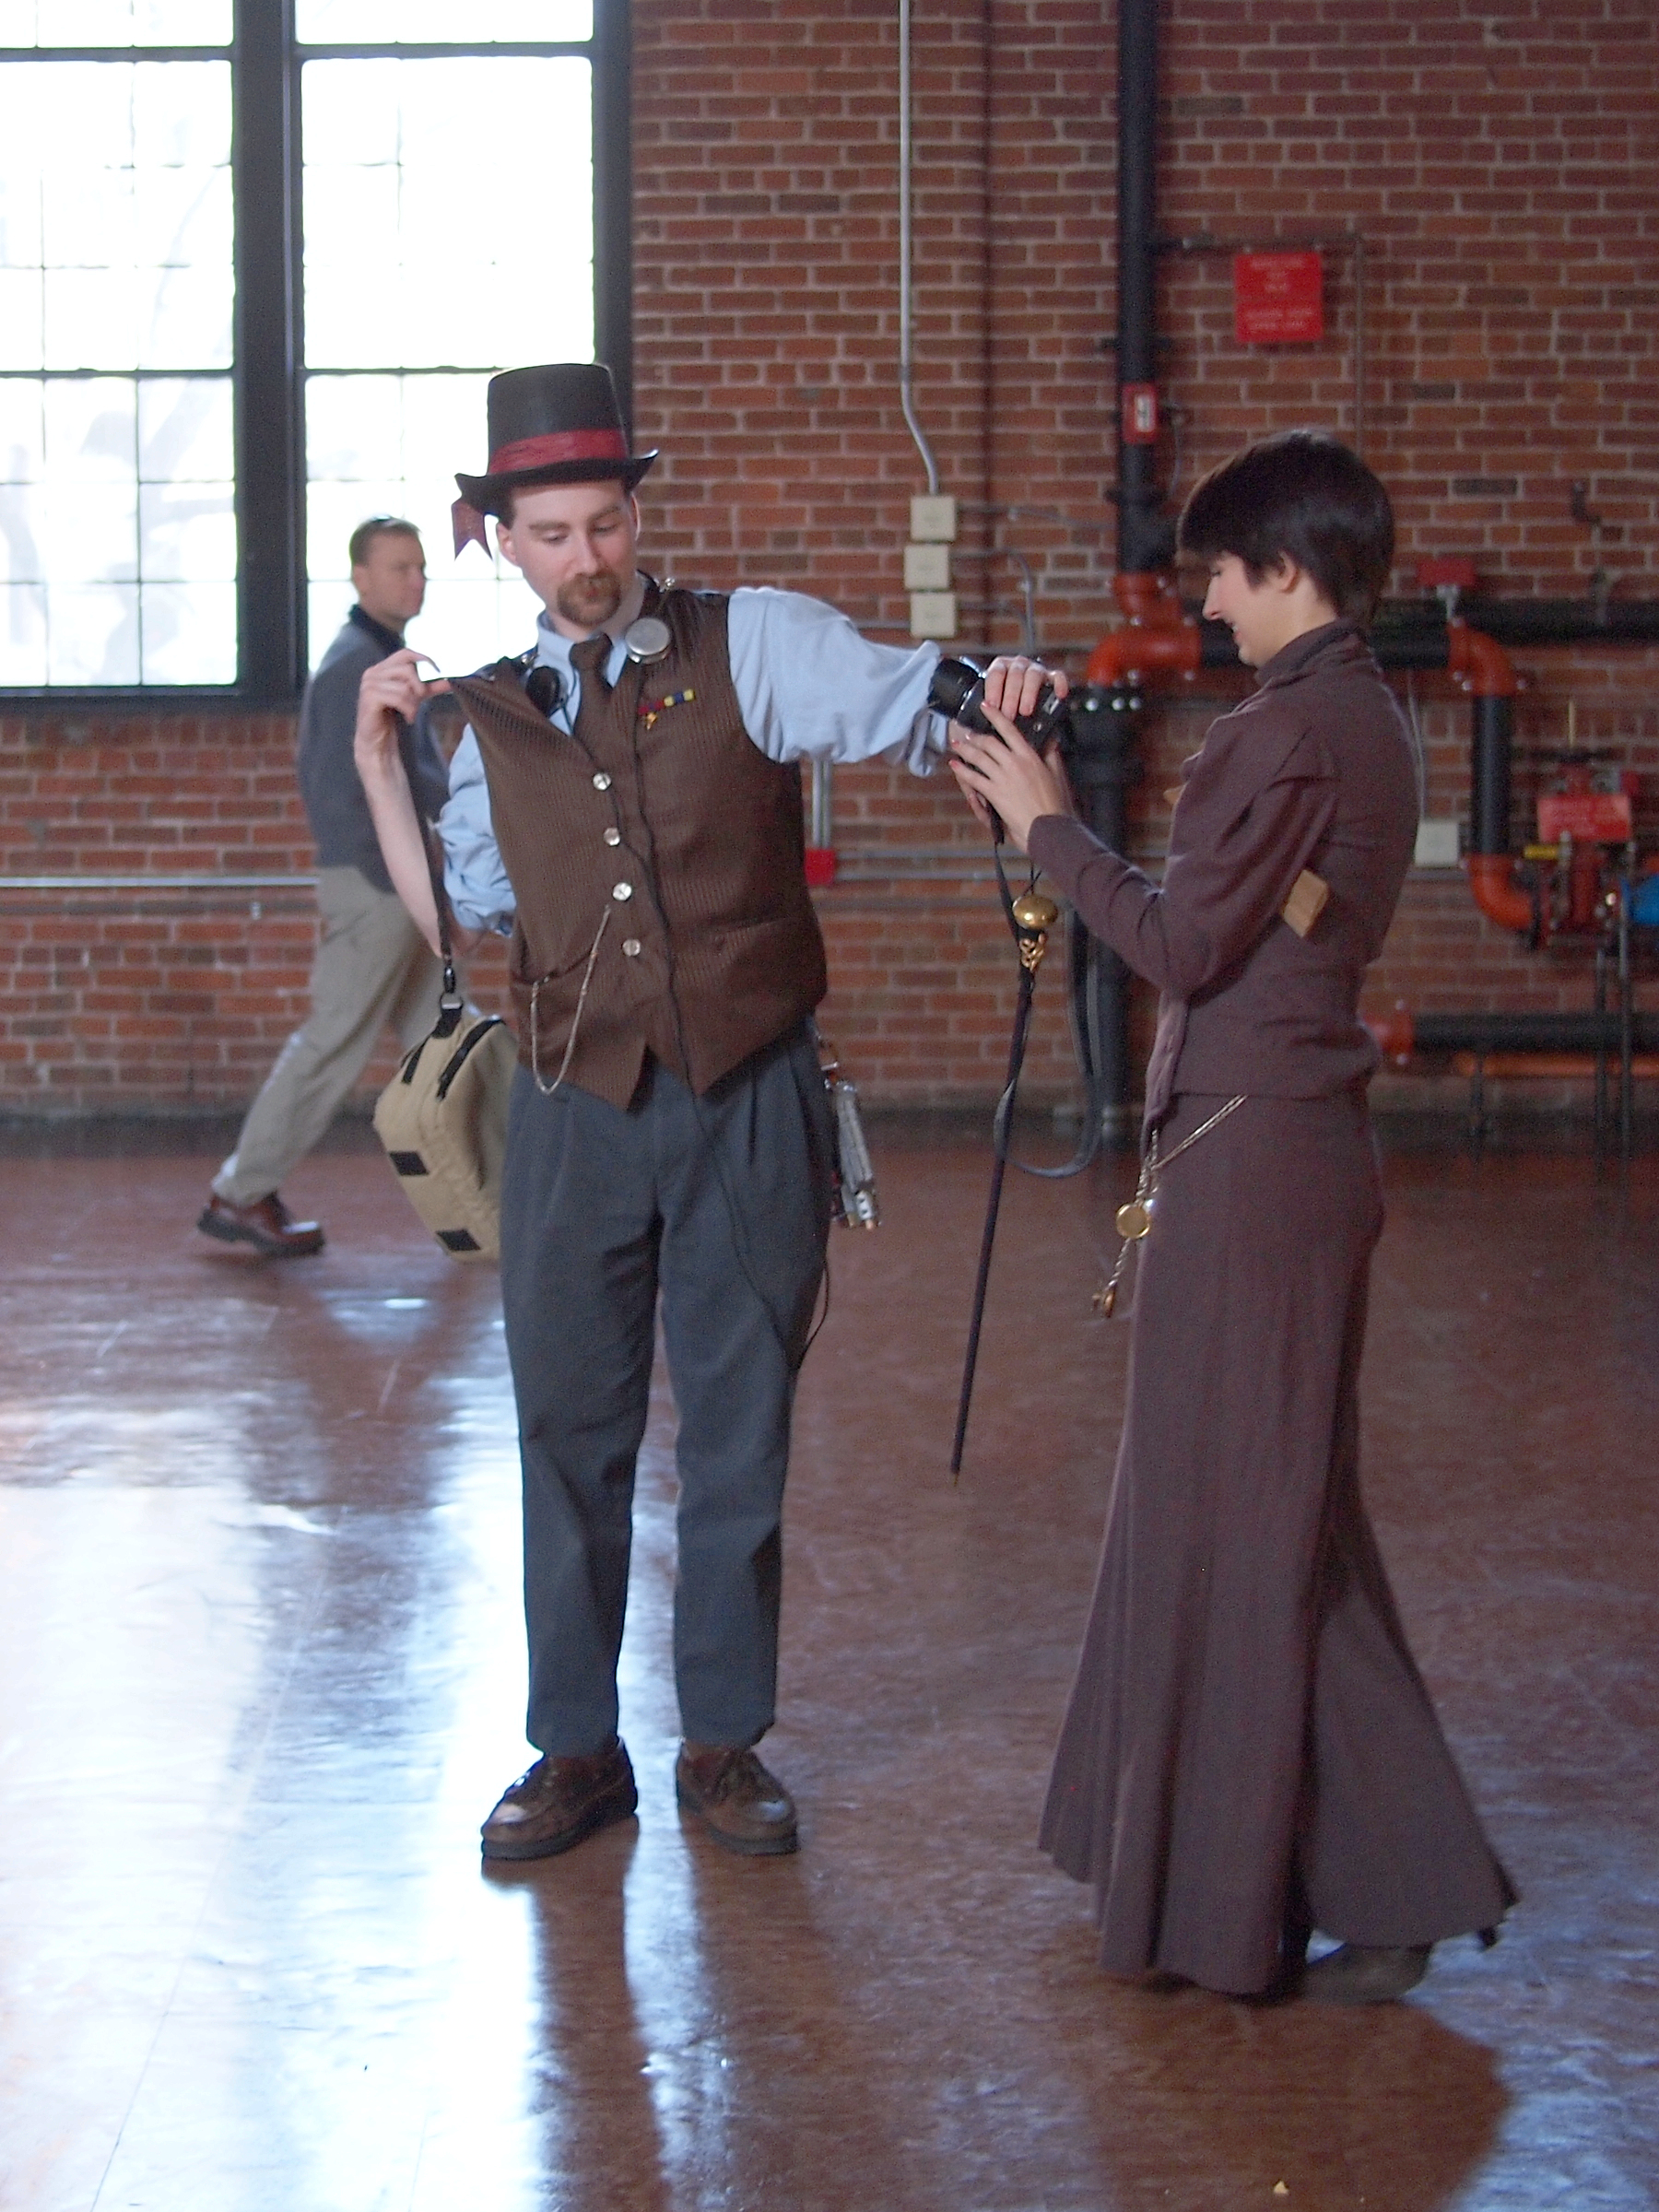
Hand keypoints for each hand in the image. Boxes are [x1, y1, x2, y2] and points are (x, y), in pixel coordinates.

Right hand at [353, 649, 448, 780]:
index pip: (405, 654)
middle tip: (420, 700)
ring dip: (413, 703)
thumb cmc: (392, 717)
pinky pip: (398, 698)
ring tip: (411, 713)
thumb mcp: (414, 698)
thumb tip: (449, 680)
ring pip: (405, 686)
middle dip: (419, 686)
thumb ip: (429, 687)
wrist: (378, 740)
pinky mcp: (370, 698)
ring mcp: (370, 684)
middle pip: (407, 669)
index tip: (438, 671)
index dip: (423, 660)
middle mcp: (373, 673)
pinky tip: (408, 718)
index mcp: (382, 668)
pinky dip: (408, 709)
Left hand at [947, 657, 1072, 850]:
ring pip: (978, 757)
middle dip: (975, 736)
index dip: (995, 716)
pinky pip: (974, 778)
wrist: (1049, 827)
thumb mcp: (1058, 774)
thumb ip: (1051, 754)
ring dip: (965, 749)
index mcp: (1030, 756)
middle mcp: (1014, 763)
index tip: (985, 706)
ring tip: (956, 744)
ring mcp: (1002, 778)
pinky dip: (962, 771)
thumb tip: (1050, 738)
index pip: (1009, 730)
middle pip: (989, 742)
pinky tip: (955, 765)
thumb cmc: (1056, 804)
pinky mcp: (994, 793)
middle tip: (966, 732)